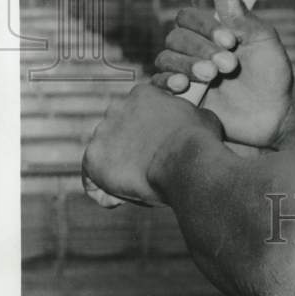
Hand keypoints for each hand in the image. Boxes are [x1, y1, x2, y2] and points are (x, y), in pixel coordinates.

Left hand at [82, 82, 223, 205]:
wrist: (186, 160)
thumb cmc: (200, 141)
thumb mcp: (202, 118)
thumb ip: (188, 117)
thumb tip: (194, 123)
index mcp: (142, 94)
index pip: (136, 112)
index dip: (144, 131)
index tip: (153, 147)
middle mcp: (117, 107)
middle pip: (117, 131)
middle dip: (127, 149)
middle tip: (144, 169)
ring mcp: (102, 132)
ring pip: (104, 154)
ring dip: (115, 169)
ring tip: (134, 188)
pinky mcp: (93, 157)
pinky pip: (92, 179)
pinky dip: (103, 192)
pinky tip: (118, 201)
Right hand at [153, 0, 294, 147]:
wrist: (277, 114)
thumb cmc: (273, 73)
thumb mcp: (262, 38)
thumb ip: (238, 11)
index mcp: (212, 31)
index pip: (188, 17)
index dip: (205, 26)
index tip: (231, 40)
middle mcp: (196, 49)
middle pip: (176, 37)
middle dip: (200, 49)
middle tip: (228, 65)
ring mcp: (187, 73)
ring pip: (166, 59)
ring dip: (187, 65)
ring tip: (212, 77)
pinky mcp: (182, 98)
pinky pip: (158, 85)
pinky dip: (166, 82)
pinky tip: (183, 86)